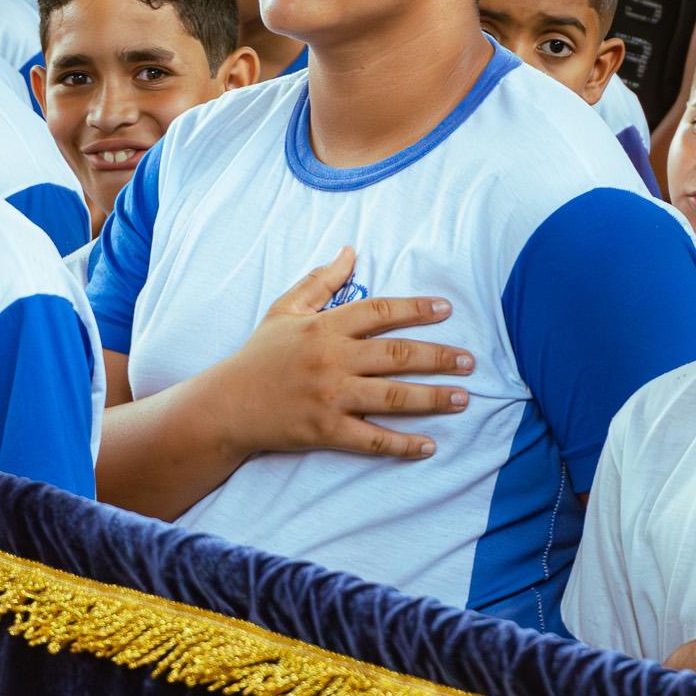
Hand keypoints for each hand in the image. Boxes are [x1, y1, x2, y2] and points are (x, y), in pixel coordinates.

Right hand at [220, 247, 475, 461]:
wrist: (226, 405)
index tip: (445, 310)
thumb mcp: (285, 309)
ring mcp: (329, 397)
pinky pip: (372, 440)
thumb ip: (321, 281)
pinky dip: (403, 444)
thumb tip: (351, 250)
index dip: (415, 309)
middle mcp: (331, 360)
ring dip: (433, 398)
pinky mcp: (324, 431)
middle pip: (396, 355)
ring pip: (393, 397)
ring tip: (463, 397)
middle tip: (469, 360)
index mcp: (324, 327)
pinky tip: (429, 445)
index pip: (379, 312)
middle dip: (438, 357)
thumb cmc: (258, 355)